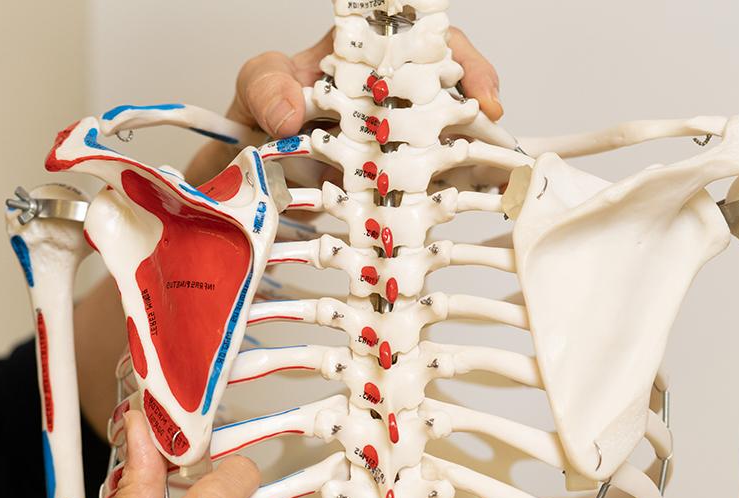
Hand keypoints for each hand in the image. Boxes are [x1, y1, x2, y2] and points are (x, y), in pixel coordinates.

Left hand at [186, 27, 504, 180]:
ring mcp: (391, 144)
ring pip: (445, 145)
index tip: (479, 94)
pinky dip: (440, 199)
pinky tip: (449, 208)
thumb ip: (267, 85)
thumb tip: (290, 112)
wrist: (245, 165)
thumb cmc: (261, 111)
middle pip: (452, 98)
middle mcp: (390, 101)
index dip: (463, 62)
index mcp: (369, 62)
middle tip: (493, 138)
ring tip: (489, 176)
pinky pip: (420, 189)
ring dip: (470, 159)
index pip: (429, 48)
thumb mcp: (256, 84)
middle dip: (481, 116)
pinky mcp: (384, 185)